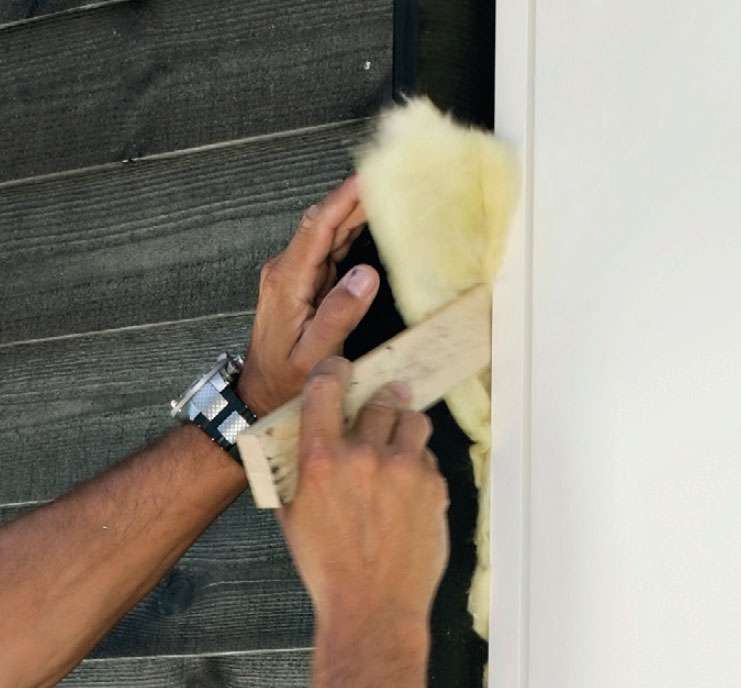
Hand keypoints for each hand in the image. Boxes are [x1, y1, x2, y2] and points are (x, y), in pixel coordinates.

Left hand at [238, 177, 378, 415]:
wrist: (261, 392)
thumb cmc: (285, 380)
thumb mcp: (314, 356)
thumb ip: (338, 315)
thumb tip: (365, 275)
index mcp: (287, 282)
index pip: (317, 227)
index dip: (343, 199)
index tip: (367, 178)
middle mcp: (286, 271)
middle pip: (323, 222)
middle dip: (354, 197)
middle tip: (388, 179)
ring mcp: (294, 274)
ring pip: (327, 232)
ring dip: (354, 211)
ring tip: (386, 193)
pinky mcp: (303, 281)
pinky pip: (329, 247)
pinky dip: (350, 231)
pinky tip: (368, 221)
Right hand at [281, 357, 449, 641]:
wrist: (373, 606)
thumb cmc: (329, 566)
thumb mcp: (291, 514)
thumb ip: (293, 468)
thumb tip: (296, 438)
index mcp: (321, 460)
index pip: (326, 389)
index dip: (334, 371)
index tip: (342, 370)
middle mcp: (363, 457)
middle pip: (379, 400)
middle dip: (379, 402)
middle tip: (380, 409)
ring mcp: (403, 470)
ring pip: (412, 419)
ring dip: (404, 426)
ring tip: (399, 445)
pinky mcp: (433, 485)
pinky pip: (429, 456)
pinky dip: (419, 463)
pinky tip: (407, 489)